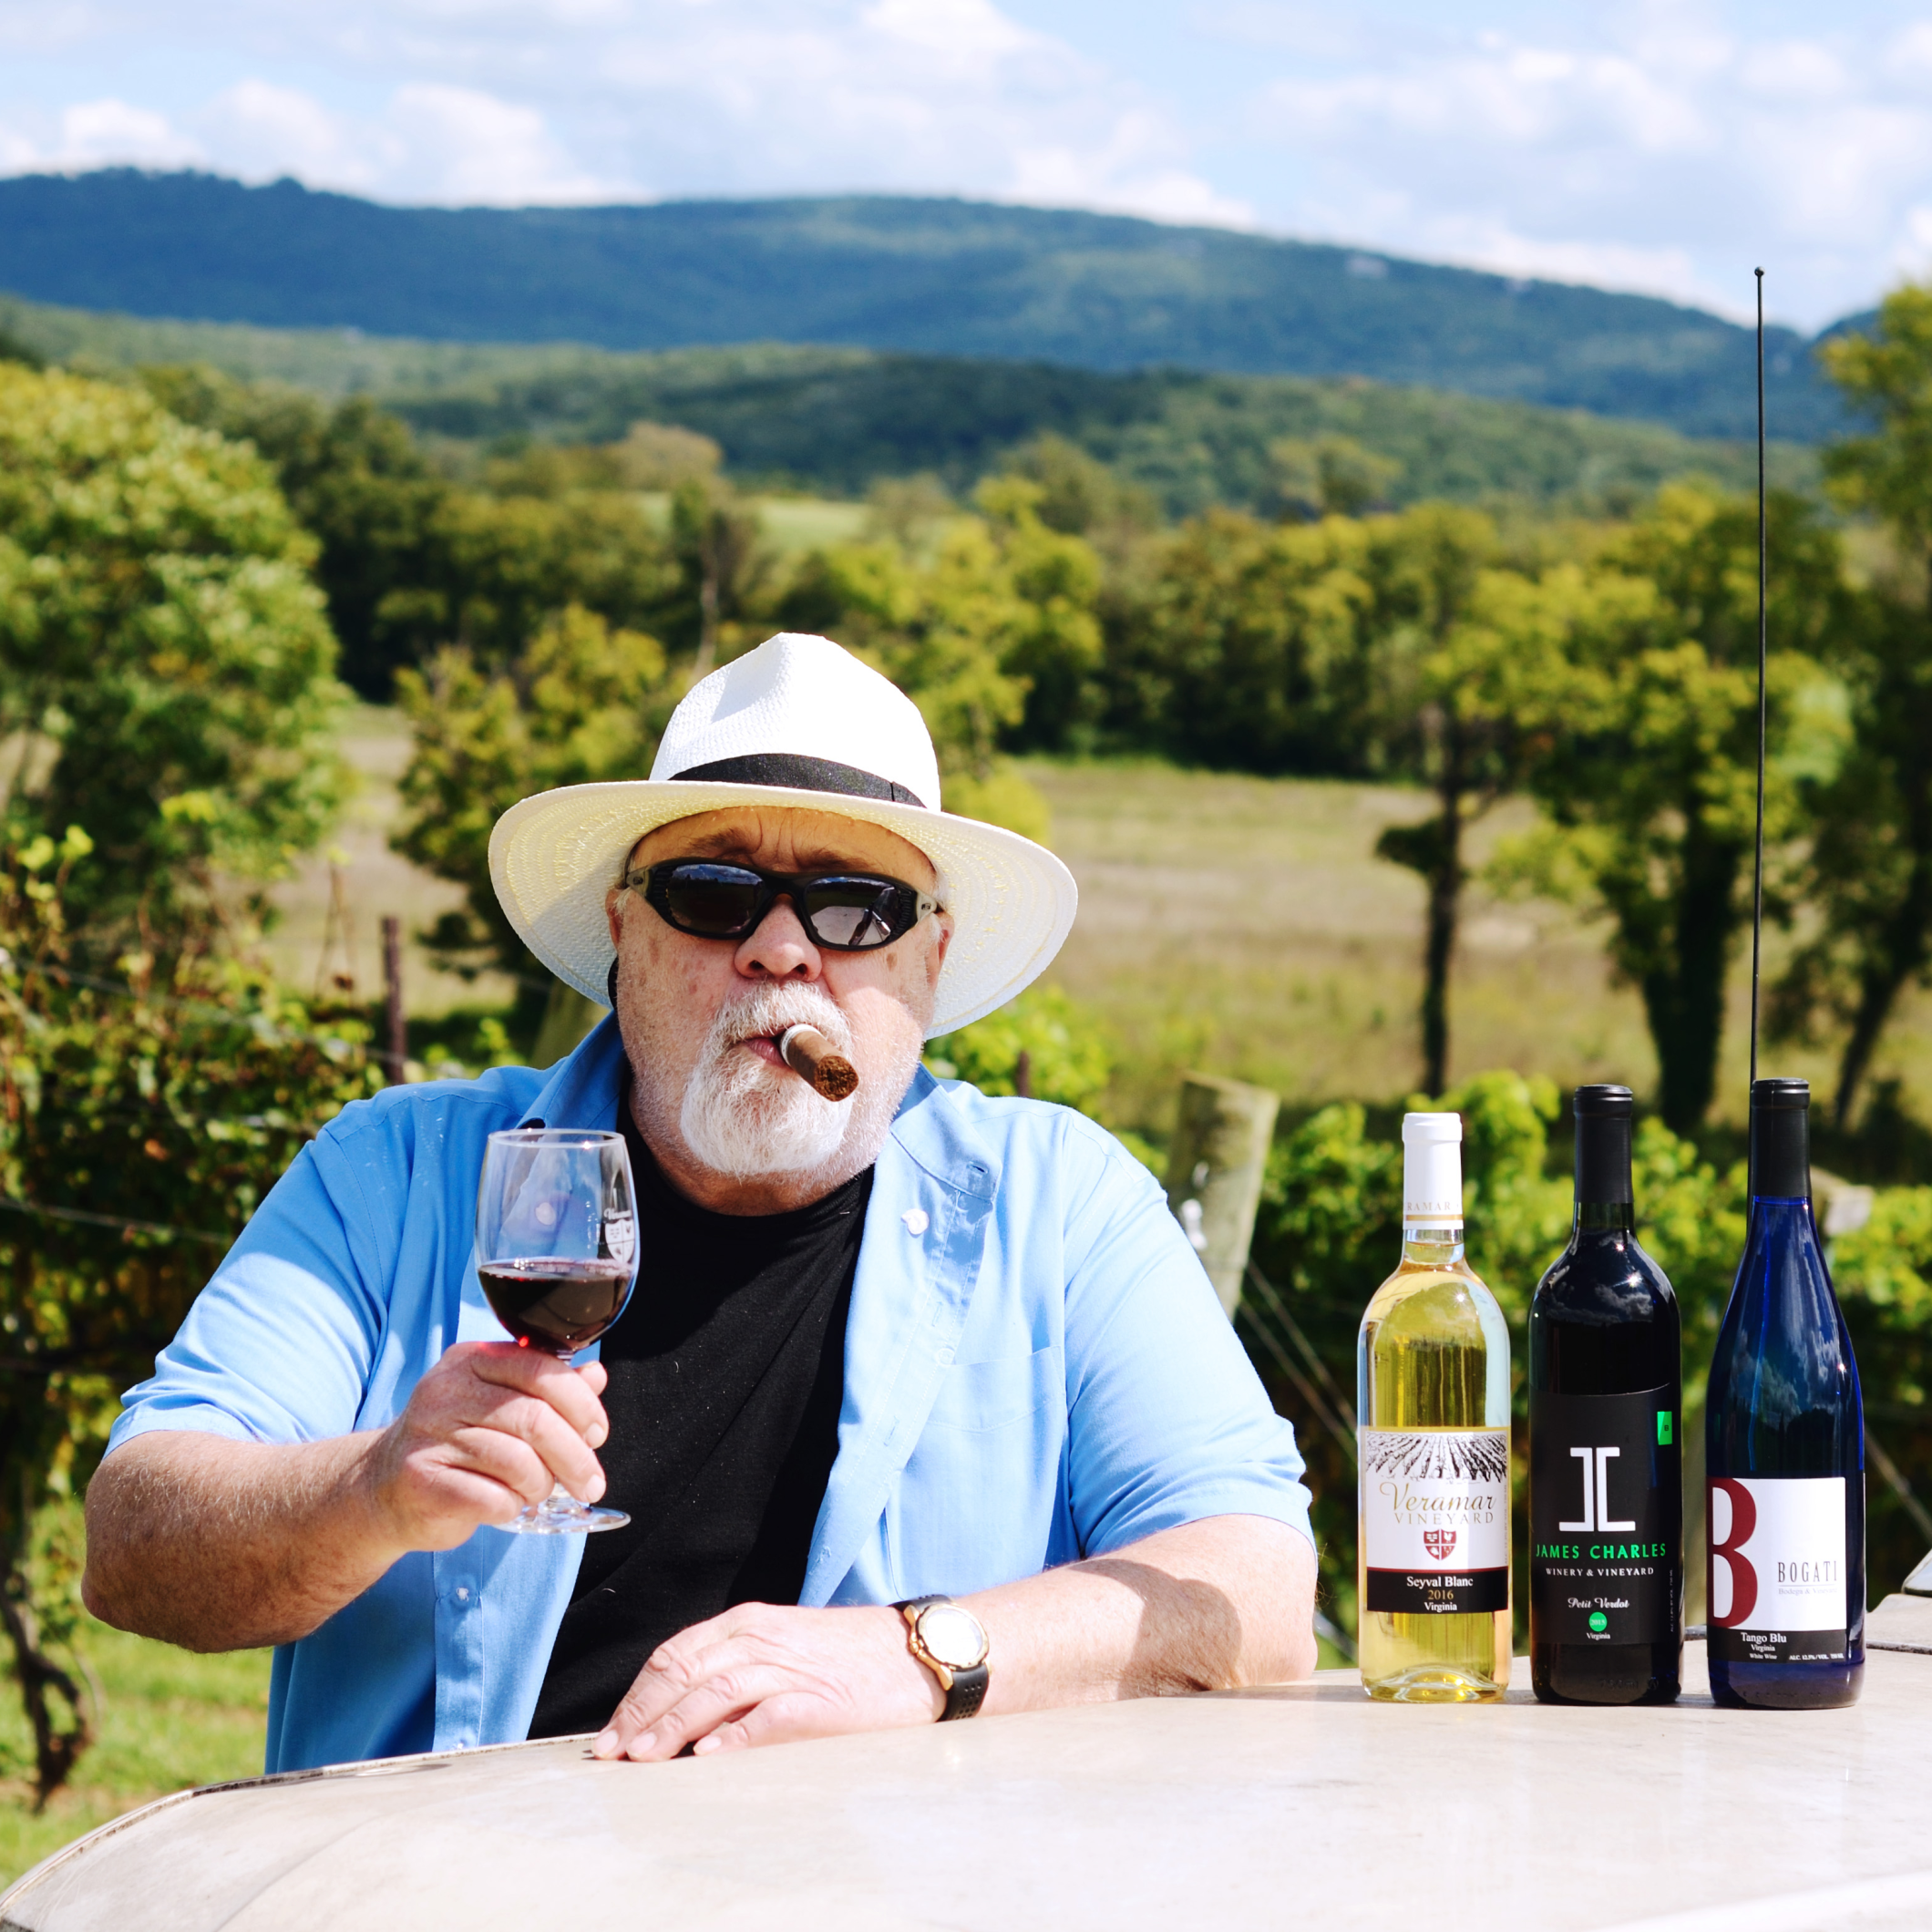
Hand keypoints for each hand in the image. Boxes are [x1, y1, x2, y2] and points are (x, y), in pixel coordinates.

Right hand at [363, 1342, 609, 1550]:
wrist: (382, 1489)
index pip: (540, 1370)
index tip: (597, 1433)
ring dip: (542, 1484)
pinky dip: (511, 1506)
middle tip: (591, 1482)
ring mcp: (429, 1435)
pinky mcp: (421, 1480)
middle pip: (534, 1418)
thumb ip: (548, 1389)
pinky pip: (492, 1497)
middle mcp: (446, 1390)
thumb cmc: (454, 1444)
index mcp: (471, 1359)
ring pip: (517, 1461)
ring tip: (538, 1491)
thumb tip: (595, 1375)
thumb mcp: (500, 1405)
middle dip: (575, 1455)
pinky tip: (506, 1504)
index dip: (581, 1404)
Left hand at [591, 1602, 944, 1760]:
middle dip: (641, 1713)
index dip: (637, 1694)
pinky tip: (709, 1754)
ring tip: (644, 1758)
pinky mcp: (821, 1700)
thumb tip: (679, 1710)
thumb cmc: (850, 1657)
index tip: (612, 1730)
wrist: (919, 1655)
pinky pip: (768, 1715)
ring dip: (672, 1726)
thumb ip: (735, 1667)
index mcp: (750, 1623)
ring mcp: (792, 1666)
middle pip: (685, 1670)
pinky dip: (735, 1735)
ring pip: (714, 1690)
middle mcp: (763, 1638)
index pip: (675, 1654)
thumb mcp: (784, 1646)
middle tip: (612, 1752)